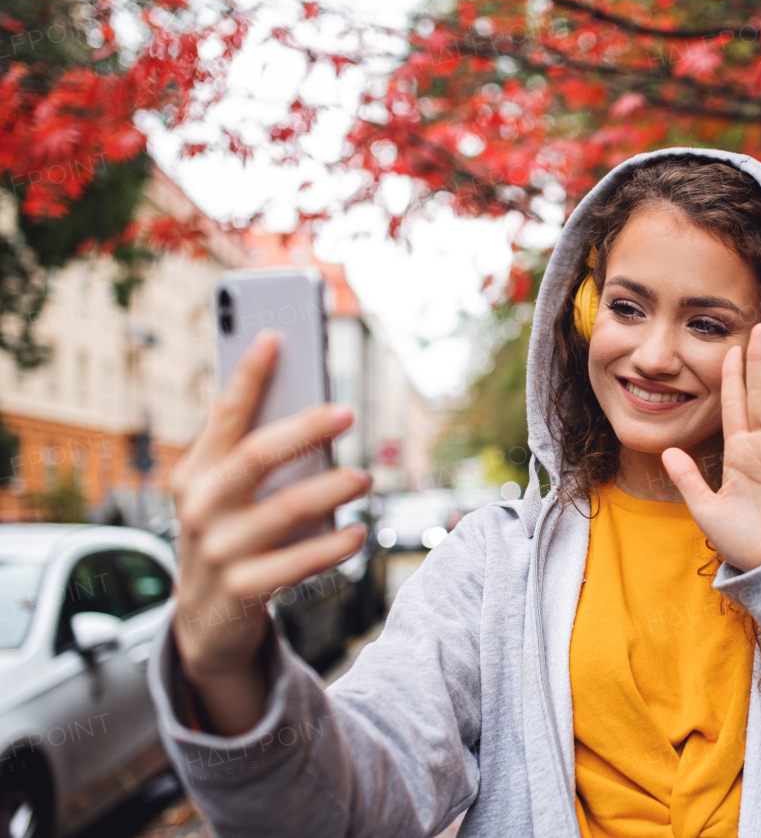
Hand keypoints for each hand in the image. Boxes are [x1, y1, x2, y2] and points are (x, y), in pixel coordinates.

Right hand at [168, 329, 370, 732]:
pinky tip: (358, 533)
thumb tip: (312, 410)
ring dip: (332, 489)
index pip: (223, 415)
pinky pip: (298, 562)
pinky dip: (334, 546)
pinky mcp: (242, 590)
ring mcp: (218, 550)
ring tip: (364, 479)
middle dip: (303, 429)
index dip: (248, 376)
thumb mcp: (227, 496)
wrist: (205, 621)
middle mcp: (200, 507)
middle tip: (346, 412)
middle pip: (256, 456)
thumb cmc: (229, 537)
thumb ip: (254, 456)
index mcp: (196, 472)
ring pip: (286, 509)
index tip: (276, 338)